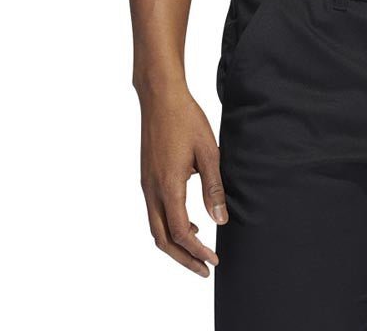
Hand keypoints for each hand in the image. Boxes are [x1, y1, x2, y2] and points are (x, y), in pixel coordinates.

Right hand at [139, 85, 227, 275]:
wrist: (160, 97)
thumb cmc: (186, 119)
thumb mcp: (209, 152)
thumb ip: (214, 187)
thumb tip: (220, 220)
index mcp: (168, 185)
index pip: (180, 231)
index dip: (197, 250)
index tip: (213, 260)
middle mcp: (152, 189)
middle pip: (162, 239)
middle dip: (183, 258)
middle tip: (204, 270)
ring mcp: (146, 183)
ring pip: (155, 227)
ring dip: (174, 244)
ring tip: (198, 251)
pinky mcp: (146, 177)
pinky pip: (154, 212)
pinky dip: (169, 226)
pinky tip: (189, 222)